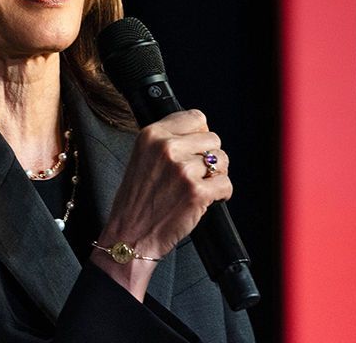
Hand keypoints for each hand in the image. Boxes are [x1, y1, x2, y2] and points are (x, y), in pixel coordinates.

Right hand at [91, 109, 231, 299]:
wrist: (129, 238)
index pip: (195, 118)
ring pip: (222, 161)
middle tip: (196, 174)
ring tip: (199, 187)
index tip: (197, 148)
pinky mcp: (197, 191)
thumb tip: (200, 134)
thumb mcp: (142, 158)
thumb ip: (167, 141)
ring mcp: (183, 169)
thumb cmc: (136, 203)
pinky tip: (205, 201)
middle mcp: (167, 148)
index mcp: (152, 135)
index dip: (200, 135)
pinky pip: (226, 184)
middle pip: (213, 138)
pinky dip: (222, 194)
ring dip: (216, 175)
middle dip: (209, 157)